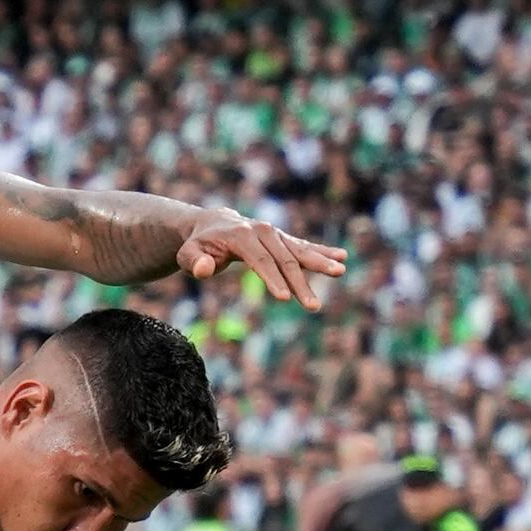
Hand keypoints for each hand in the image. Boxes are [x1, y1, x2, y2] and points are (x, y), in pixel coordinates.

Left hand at [177, 209, 346, 308]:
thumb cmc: (198, 244)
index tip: (285, 299)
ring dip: (320, 263)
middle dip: (300, 283)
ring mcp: (275, 234)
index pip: (260, 261)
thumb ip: (194, 262)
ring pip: (299, 251)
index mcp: (241, 235)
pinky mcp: (282, 239)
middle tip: (314, 306)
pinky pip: (304, 246)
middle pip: (284, 260)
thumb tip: (205, 268)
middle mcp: (262, 231)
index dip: (272, 280)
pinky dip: (322, 250)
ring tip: (341, 271)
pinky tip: (341, 256)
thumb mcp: (188, 254)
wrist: (211, 223)